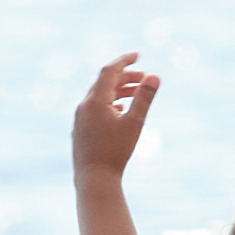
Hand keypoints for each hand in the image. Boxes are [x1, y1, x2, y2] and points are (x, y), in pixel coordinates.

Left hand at [73, 52, 161, 182]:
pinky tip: (119, 110)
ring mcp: (80, 119)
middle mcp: (84, 106)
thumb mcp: (135, 123)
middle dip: (125, 77)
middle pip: (104, 82)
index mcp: (95, 100)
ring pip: (99, 96)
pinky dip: (109, 103)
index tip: (138, 55)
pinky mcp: (80, 130)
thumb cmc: (116, 151)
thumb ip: (144, 98)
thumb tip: (154, 76)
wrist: (95, 179)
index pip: (109, 71)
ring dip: (118, 91)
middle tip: (144, 78)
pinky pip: (94, 108)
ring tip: (135, 93)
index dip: (124, 60)